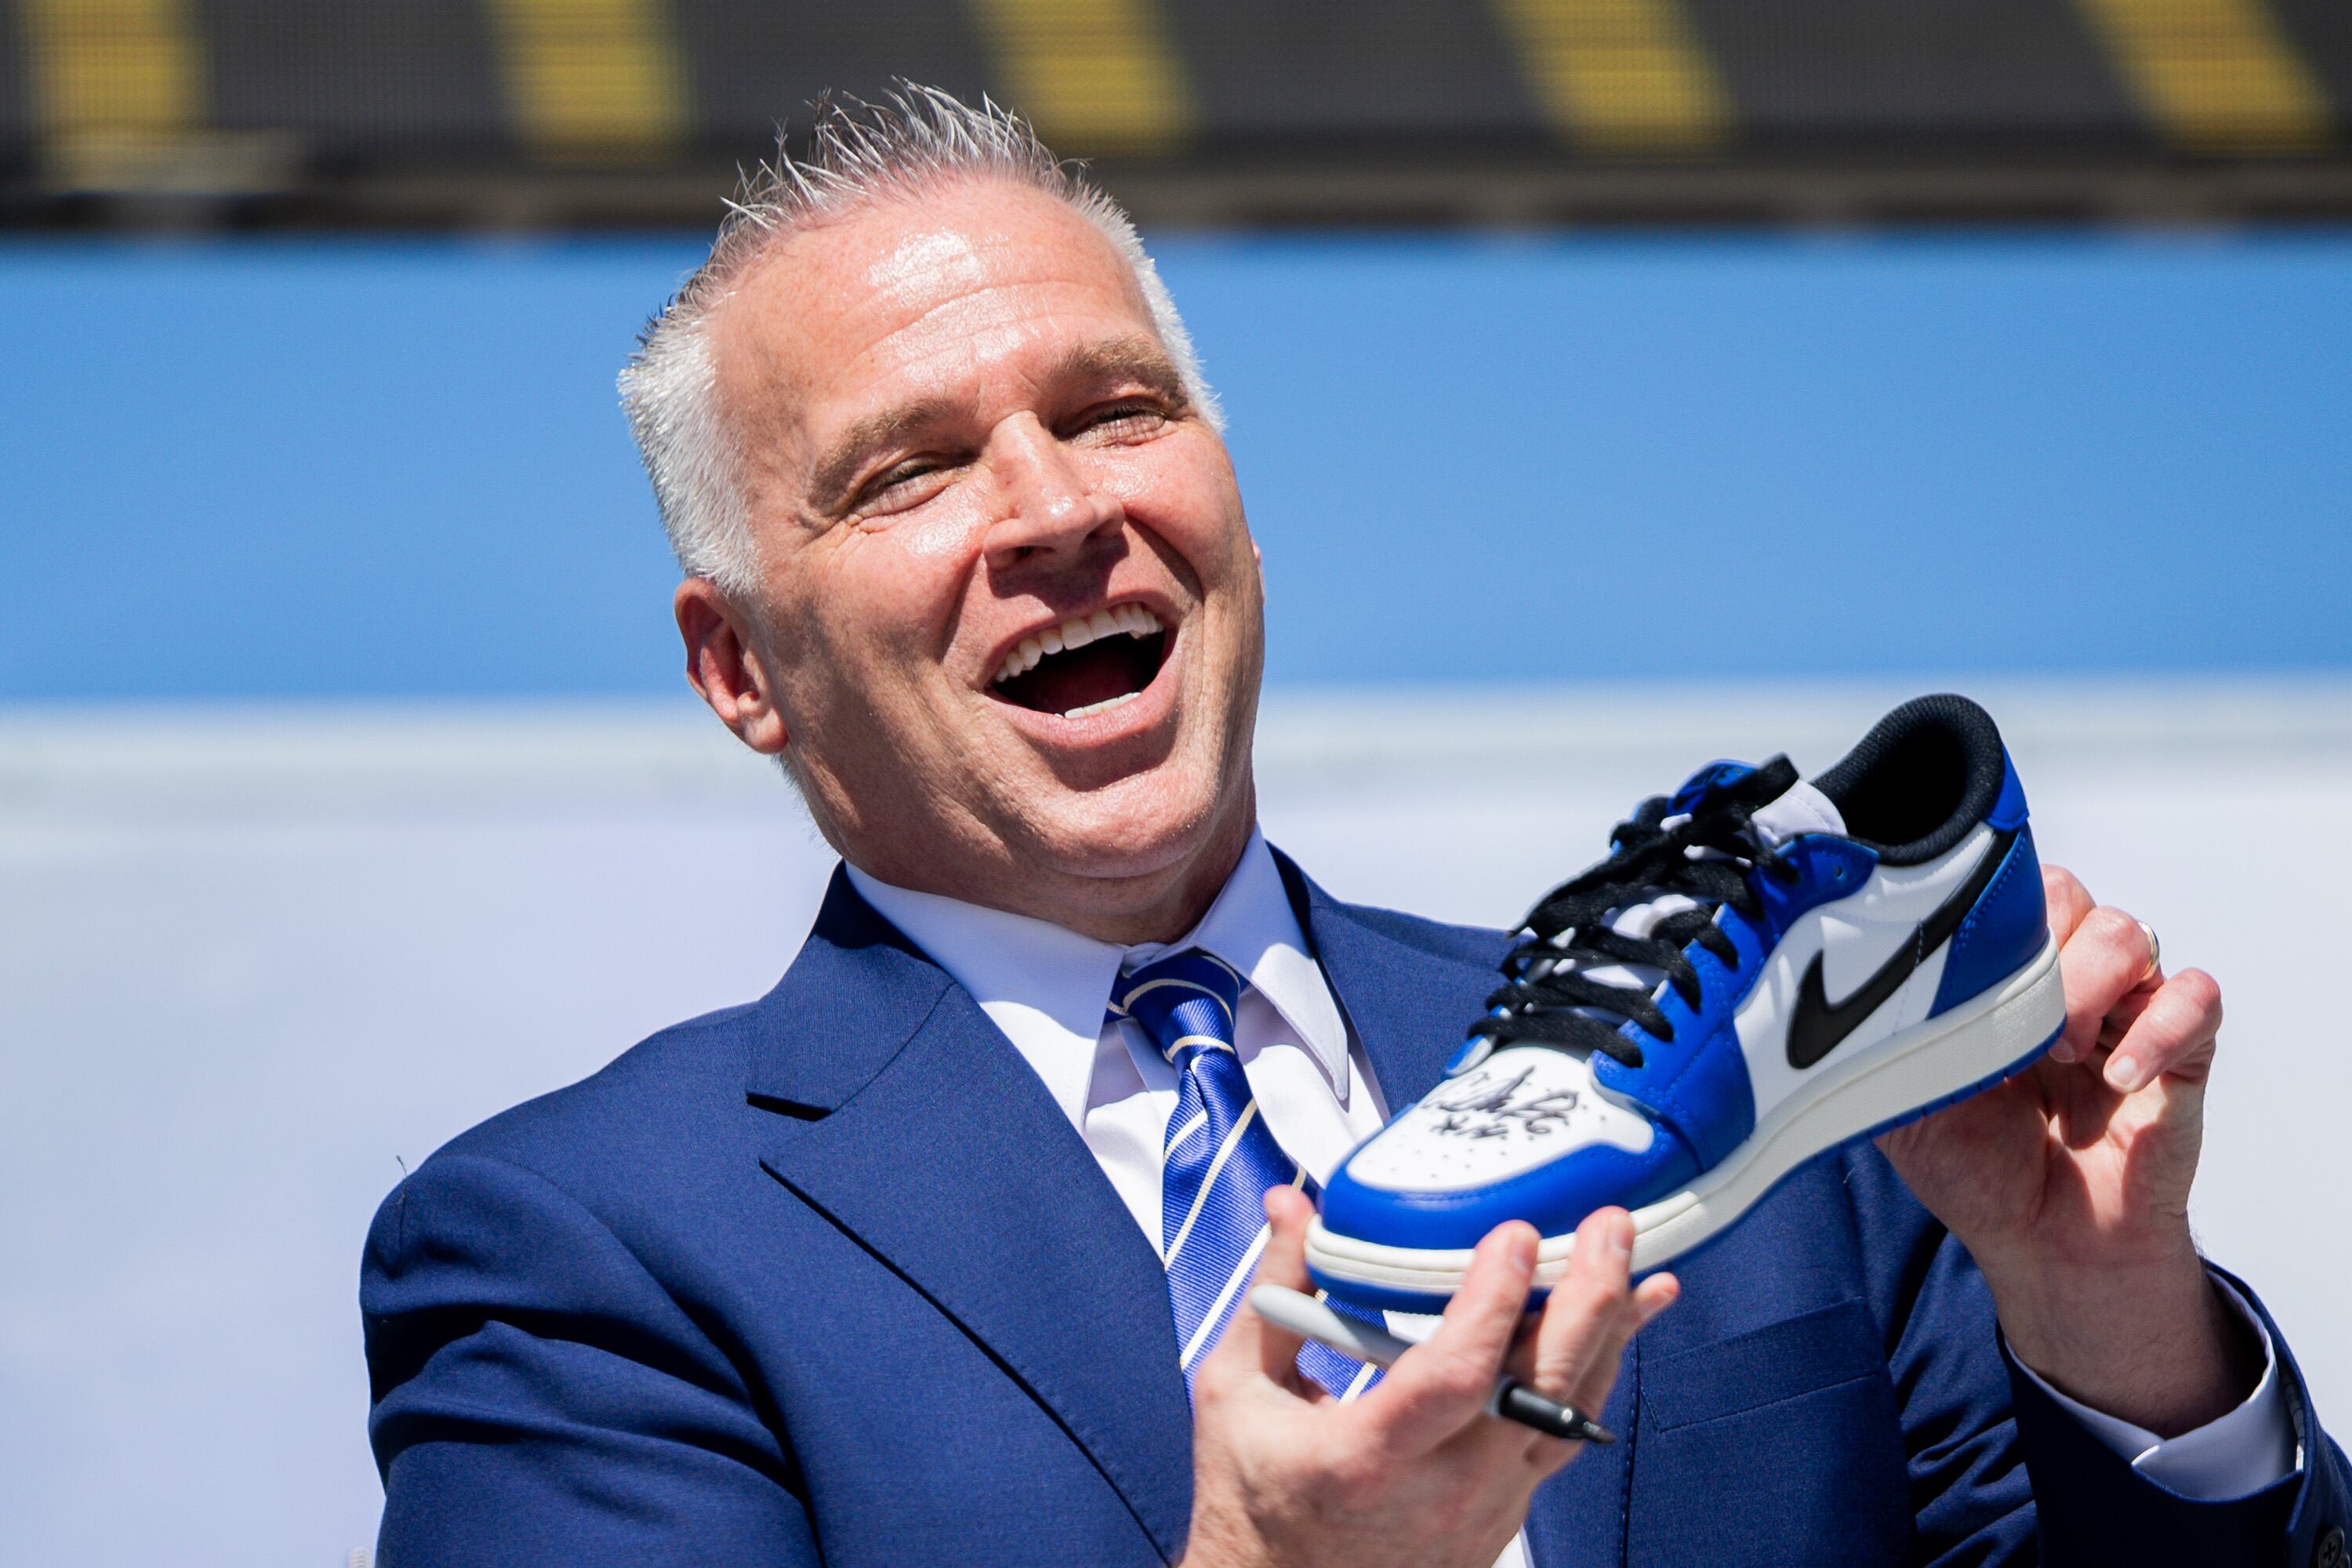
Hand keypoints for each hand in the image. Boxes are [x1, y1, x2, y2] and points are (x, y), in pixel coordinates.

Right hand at [1179, 1189, 1676, 1567]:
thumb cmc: (1254, 1499)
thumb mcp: (1239, 1388)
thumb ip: (1279, 1291)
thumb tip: (1294, 1207)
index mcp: (1366, 1458)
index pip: (1457, 1375)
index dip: (1495, 1300)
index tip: (1516, 1235)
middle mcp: (1439, 1493)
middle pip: (1541, 1393)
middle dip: (1588, 1300)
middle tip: (1608, 1228)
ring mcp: (1482, 1512)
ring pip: (1571, 1419)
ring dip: (1610, 1337)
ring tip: (1638, 1269)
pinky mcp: (1501, 1518)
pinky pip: (1560, 1441)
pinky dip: (1591, 1380)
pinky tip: (1611, 1332)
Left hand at [1877, 864, 2255, 1433]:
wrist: (2045, 1246)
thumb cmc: (1978, 1172)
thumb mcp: (1900, 1107)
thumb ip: (1873, 1047)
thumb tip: (1825, 1001)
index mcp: (1997, 982)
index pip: (2003, 895)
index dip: (1989, 910)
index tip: (1967, 956)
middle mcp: (2063, 982)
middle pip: (2066, 894)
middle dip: (2037, 946)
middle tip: (2017, 1021)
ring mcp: (2125, 1010)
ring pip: (2128, 932)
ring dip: (2089, 985)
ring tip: (2060, 1053)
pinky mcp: (2183, 1050)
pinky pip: (2196, 996)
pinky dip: (2158, 1028)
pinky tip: (2117, 1077)